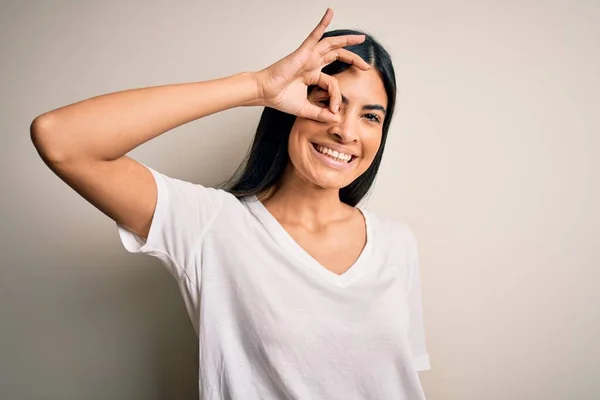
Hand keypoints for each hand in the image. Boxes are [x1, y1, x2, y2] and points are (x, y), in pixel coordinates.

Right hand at [254, 8, 370, 122]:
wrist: (266, 93)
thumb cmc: (280, 98)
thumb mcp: (306, 109)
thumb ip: (321, 113)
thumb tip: (336, 118)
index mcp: (312, 75)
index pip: (332, 83)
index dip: (336, 97)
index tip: (334, 110)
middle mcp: (311, 63)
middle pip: (336, 56)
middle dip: (353, 59)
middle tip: (366, 66)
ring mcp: (308, 56)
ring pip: (331, 43)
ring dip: (347, 40)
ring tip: (360, 38)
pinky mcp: (303, 52)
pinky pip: (315, 34)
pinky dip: (322, 23)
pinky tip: (330, 13)